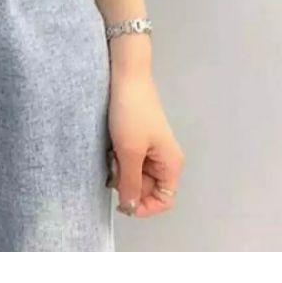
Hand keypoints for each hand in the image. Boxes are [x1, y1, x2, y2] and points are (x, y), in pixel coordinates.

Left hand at [107, 64, 184, 217]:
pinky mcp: (137, 136)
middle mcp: (164, 158)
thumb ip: (130, 182)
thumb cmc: (131, 113)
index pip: (164, 200)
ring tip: (111, 156)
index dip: (144, 206)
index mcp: (171, 164)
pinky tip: (110, 148)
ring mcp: (151, 147)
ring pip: (136, 173)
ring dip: (121, 170)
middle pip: (148, 187)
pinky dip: (119, 158)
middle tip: (113, 170)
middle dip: (129, 184)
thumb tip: (130, 206)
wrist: (126, 76)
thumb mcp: (129, 151)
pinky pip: (129, 158)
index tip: (121, 201)